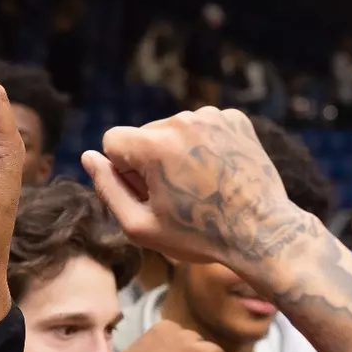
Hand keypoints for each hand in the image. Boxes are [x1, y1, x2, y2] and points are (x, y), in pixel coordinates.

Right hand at [83, 108, 311, 272]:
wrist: (262, 232)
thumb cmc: (198, 235)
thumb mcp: (140, 225)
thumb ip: (107, 188)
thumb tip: (89, 158)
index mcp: (154, 144)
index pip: (113, 141)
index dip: (123, 171)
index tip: (146, 192)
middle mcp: (182, 120)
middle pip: (144, 135)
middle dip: (151, 160)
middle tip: (177, 196)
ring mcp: (212, 116)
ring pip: (174, 130)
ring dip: (178, 152)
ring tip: (201, 186)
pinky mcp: (235, 118)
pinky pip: (203, 126)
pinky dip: (204, 145)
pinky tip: (217, 172)